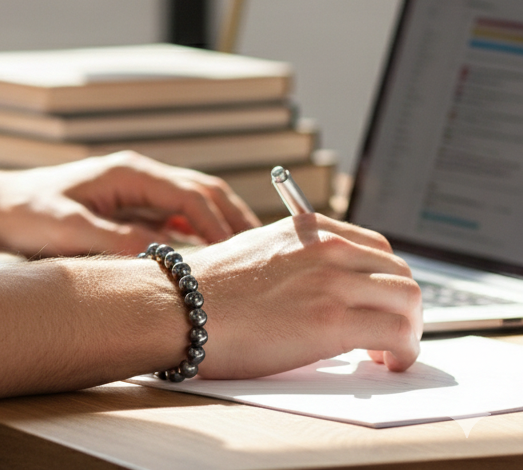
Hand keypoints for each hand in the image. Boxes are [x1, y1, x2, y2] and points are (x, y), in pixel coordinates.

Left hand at [0, 151, 259, 256]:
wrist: (2, 207)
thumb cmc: (30, 213)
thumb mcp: (68, 229)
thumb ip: (112, 240)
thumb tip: (157, 256)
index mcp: (129, 172)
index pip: (189, 195)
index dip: (216, 224)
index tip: (237, 255)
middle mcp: (139, 175)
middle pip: (202, 192)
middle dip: (233, 220)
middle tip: (262, 254)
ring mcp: (137, 190)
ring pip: (194, 204)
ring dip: (221, 226)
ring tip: (247, 259)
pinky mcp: (131, 207)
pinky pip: (176, 219)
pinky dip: (199, 235)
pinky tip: (210, 262)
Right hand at [191, 213, 421, 377]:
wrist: (181, 305)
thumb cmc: (210, 288)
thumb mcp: (260, 251)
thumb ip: (298, 258)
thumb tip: (326, 284)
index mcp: (309, 228)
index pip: (378, 248)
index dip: (384, 281)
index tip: (377, 305)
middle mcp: (326, 247)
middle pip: (400, 273)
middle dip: (402, 307)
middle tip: (388, 334)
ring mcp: (332, 281)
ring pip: (409, 301)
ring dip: (408, 330)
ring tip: (388, 352)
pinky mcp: (332, 320)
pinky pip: (399, 333)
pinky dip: (404, 352)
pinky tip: (386, 362)